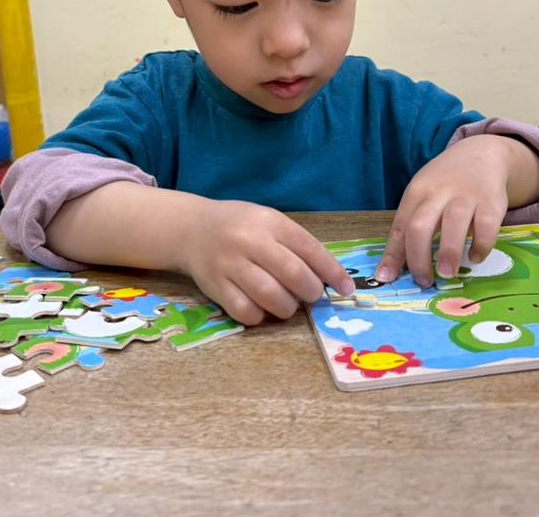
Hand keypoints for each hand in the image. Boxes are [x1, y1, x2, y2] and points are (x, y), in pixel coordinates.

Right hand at [180, 200, 355, 325]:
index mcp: (269, 222)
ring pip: (269, 296)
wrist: (192, 228)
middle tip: (312, 296)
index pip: (309, 248)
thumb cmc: (240, 226)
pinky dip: (260, 316)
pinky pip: (244, 311)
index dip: (332, 272)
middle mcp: (249, 241)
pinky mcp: (214, 286)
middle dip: (311, 292)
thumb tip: (330, 278)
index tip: (347, 289)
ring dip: (287, 307)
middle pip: (292, 274)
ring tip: (288, 304)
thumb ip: (296, 245)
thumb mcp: (269, 222)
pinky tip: (262, 309)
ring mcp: (229, 264)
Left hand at [375, 135, 537, 285]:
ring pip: (453, 223)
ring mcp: (465, 196)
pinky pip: (487, 225)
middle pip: (420, 225)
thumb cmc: (445, 184)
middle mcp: (438, 193)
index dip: (393, 255)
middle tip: (423, 281)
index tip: (386, 278)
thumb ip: (409, 227)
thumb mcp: (422, 197)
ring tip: (446, 274)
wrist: (481, 155)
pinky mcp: (491, 201)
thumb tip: (391, 270)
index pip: (400, 226)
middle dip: (418, 257)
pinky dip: (481, 245)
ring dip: (448, 252)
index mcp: (416, 193)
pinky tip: (475, 257)